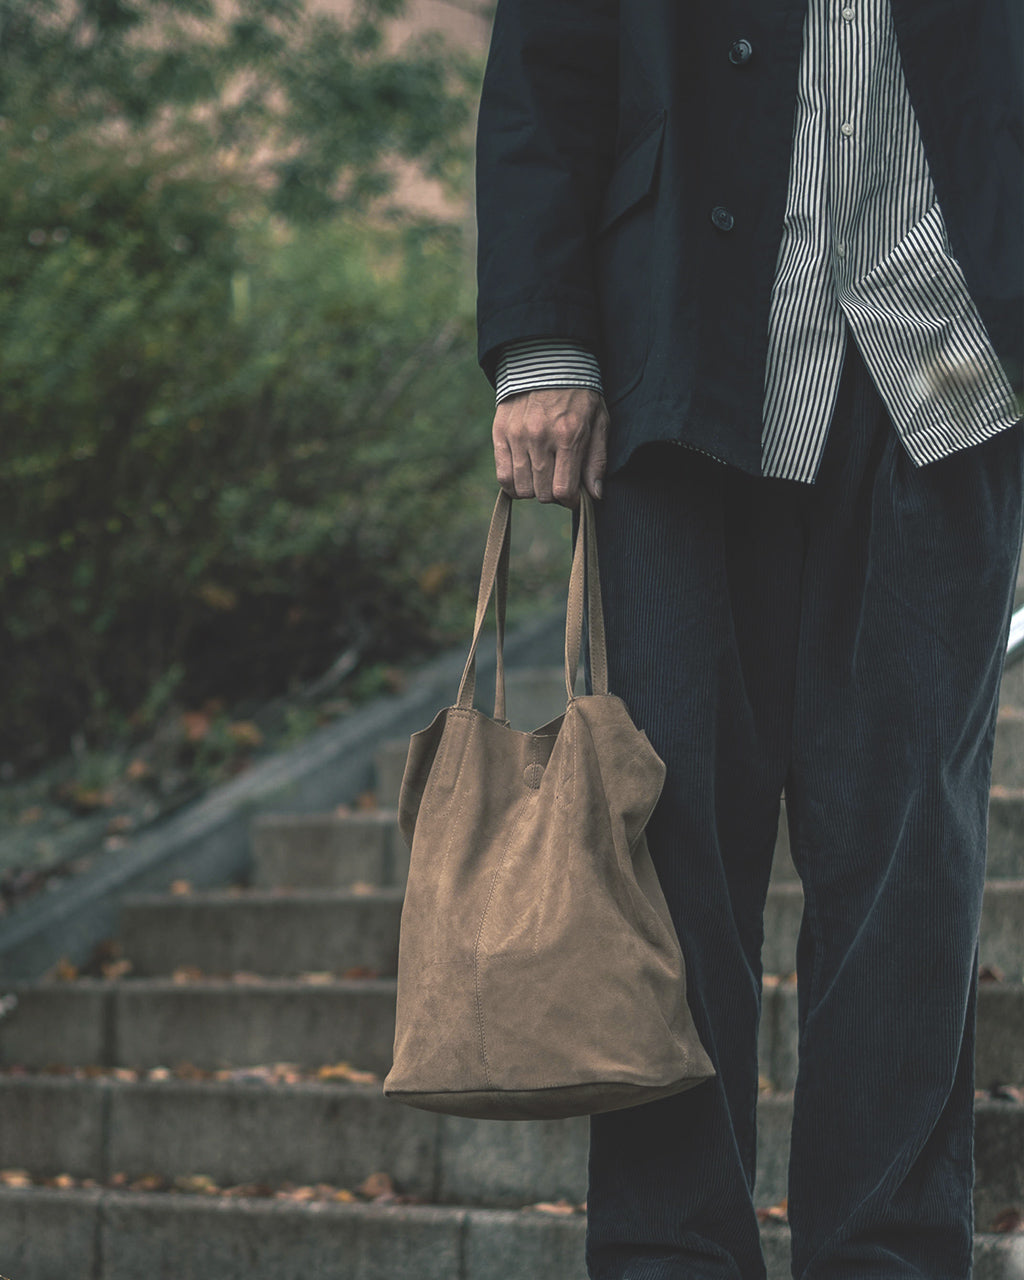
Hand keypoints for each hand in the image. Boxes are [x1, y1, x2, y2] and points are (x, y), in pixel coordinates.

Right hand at [492, 387, 608, 506]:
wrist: (547, 362)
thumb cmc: (579, 395)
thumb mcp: (599, 421)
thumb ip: (597, 459)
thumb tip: (594, 495)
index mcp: (568, 436)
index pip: (563, 490)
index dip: (570, 500)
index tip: (573, 496)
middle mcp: (540, 438)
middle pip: (541, 493)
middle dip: (553, 494)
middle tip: (558, 481)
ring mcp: (517, 436)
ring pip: (522, 488)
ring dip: (534, 489)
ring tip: (542, 476)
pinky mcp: (500, 434)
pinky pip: (502, 476)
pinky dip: (513, 484)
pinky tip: (524, 476)